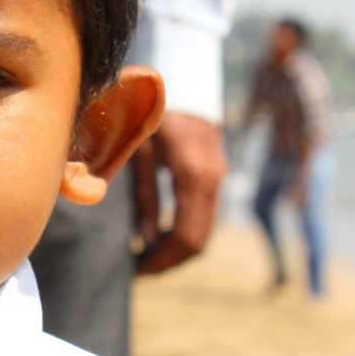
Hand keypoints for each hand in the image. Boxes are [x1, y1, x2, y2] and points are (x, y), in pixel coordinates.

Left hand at [133, 112, 227, 274]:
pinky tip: (158, 238)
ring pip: (204, 232)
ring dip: (176, 251)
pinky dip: (183, 234)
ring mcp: (218, 178)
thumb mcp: (138, 152)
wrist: (181, 85)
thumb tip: (145, 240)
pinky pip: (204, 218)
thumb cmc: (150, 114)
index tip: (136, 270)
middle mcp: (213, 180)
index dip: (162, 260)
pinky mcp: (216, 177)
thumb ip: (144, 196)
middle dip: (168, 261)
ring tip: (144, 257)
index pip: (186, 236)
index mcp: (192, 174)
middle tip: (137, 270)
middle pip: (198, 241)